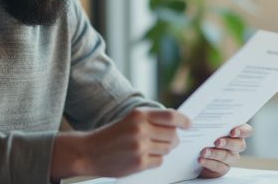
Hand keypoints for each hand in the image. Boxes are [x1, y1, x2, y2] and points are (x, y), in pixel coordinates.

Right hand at [52, 107, 190, 179]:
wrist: (89, 152)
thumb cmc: (112, 135)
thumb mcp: (130, 120)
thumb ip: (151, 120)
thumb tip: (177, 124)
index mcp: (139, 115)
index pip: (171, 116)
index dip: (184, 120)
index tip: (189, 124)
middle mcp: (141, 129)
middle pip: (173, 135)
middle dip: (174, 139)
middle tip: (169, 141)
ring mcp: (140, 147)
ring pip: (168, 149)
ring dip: (164, 150)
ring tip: (151, 148)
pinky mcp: (139, 163)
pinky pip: (160, 161)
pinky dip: (156, 160)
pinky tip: (144, 157)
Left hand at [197, 123, 252, 177]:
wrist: (193, 152)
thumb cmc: (202, 134)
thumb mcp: (206, 125)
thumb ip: (209, 120)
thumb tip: (198, 116)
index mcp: (235, 132)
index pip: (247, 130)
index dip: (243, 131)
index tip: (233, 131)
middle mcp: (235, 145)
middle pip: (239, 145)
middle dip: (228, 143)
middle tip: (217, 142)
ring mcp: (230, 158)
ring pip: (228, 156)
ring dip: (215, 154)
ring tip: (204, 152)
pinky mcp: (222, 168)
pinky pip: (219, 167)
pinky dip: (209, 163)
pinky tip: (201, 159)